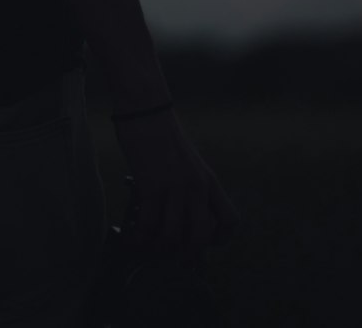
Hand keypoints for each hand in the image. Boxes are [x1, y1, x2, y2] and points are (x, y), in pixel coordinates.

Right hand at [113, 108, 240, 257]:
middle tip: (176, 257)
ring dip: (159, 247)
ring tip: (149, 245)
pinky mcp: (151, 185)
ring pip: (173, 237)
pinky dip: (139, 238)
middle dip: (188, 254)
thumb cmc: (160, 129)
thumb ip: (187, 184)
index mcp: (208, 180)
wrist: (145, 105)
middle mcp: (196, 186)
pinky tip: (132, 238)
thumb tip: (178, 210)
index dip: (220, 240)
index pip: (229, 221)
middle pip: (202, 237)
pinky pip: (148, 224)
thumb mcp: (186, 159)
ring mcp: (174, 187)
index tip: (204, 243)